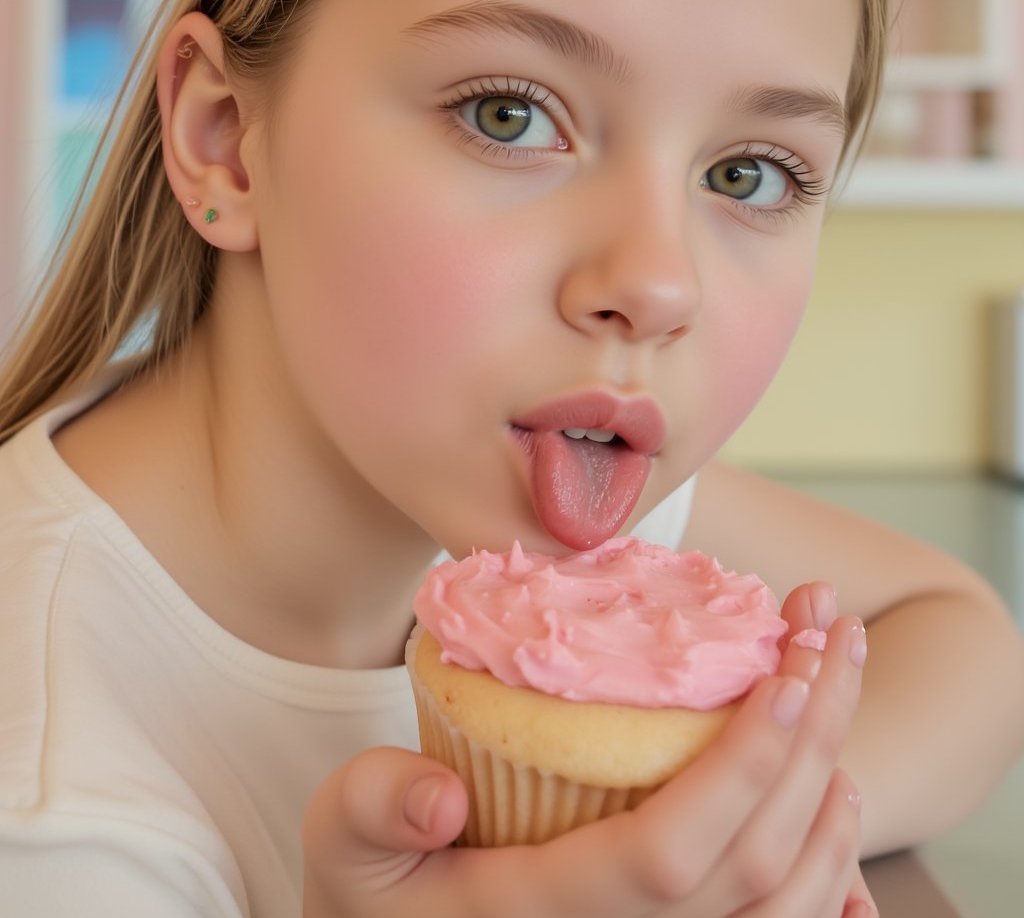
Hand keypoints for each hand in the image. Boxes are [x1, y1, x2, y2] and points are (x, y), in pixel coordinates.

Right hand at [302, 608, 875, 917]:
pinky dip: (829, 864)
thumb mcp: (341, 849)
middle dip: (815, 739)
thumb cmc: (373, 898)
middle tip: (834, 630)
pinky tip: (837, 787)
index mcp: (544, 915)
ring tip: (841, 682)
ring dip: (833, 788)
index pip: (671, 851)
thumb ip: (369, 810)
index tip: (784, 665)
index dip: (743, 763)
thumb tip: (436, 795)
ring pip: (785, 905)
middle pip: (756, 867)